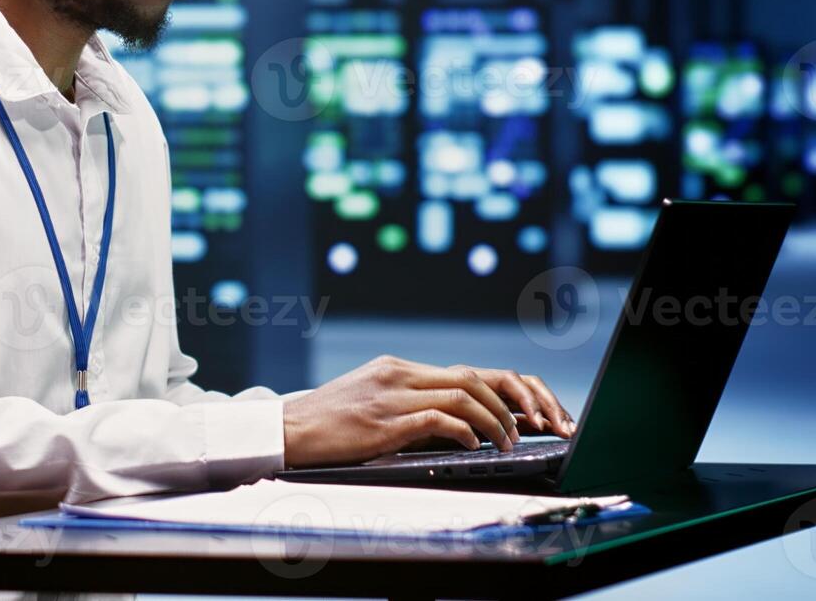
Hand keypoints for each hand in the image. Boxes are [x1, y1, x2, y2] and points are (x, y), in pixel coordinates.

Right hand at [280, 355, 575, 468]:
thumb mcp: (372, 400)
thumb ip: (408, 401)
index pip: (463, 373)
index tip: (521, 412)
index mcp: (399, 368)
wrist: (289, 430)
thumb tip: (451, 422)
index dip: (500, 392)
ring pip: (462, 395)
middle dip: (508, 403)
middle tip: (526, 428)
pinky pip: (438, 419)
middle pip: (471, 378)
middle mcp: (400, 374)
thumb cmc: (329, 423)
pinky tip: (474, 447)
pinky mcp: (385, 421)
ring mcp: (392, 395)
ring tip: (507, 442)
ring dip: (494, 421)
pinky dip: (464, 432)